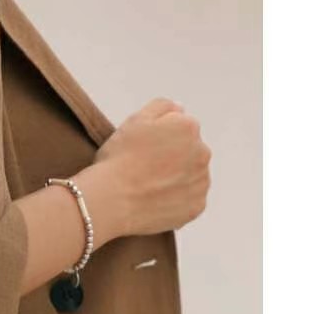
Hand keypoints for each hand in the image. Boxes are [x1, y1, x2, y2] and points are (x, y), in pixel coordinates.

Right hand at [91, 97, 211, 236]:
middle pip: (190, 151)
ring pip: (192, 176)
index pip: (180, 127)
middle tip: (145, 168)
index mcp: (188, 128)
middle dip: (173, 157)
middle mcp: (202, 153)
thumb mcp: (135, 120)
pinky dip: (177, 200)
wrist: (111, 201)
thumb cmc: (119, 160)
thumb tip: (179, 109)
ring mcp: (201, 182)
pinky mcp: (196, 207)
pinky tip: (156, 200)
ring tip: (150, 186)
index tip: (144, 149)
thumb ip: (162, 106)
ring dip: (177, 178)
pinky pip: (189, 200)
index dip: (160, 138)